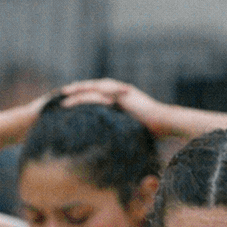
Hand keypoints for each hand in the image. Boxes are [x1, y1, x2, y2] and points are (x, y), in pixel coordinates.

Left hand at [56, 78, 174, 135]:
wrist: (163, 121)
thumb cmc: (152, 128)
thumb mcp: (132, 127)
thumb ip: (122, 127)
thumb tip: (114, 139)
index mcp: (122, 97)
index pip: (101, 93)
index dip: (87, 95)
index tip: (73, 98)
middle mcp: (120, 91)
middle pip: (95, 87)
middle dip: (79, 89)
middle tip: (63, 92)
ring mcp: (120, 91)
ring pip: (93, 87)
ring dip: (77, 89)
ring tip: (63, 93)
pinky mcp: (119, 94)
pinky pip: (96, 93)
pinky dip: (83, 96)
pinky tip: (70, 98)